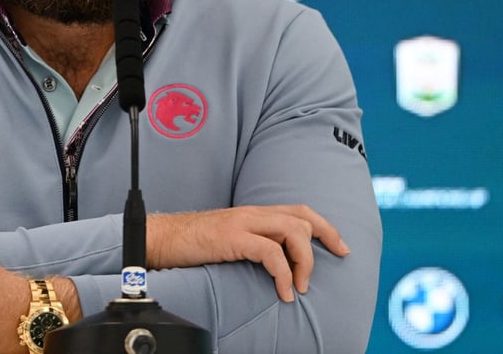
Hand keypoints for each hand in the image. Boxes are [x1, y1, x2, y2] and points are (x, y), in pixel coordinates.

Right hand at [147, 205, 349, 301]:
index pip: (299, 210)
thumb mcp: (230, 239)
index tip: (340, 247)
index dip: (325, 226)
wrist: (162, 238)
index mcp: (254, 213)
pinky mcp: (234, 237)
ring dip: (303, 262)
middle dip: (322, 243)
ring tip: (299, 287)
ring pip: (292, 231)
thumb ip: (253, 243)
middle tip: (324, 270)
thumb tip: (278, 263)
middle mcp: (252, 213)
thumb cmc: (194, 243)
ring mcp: (243, 223)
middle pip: (302, 218)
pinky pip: (271, 253)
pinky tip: (283, 291)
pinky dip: (283, 274)